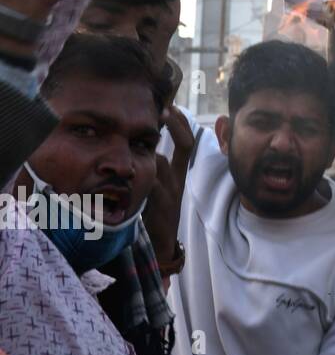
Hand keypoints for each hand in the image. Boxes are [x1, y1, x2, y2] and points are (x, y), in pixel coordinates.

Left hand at [144, 107, 195, 264]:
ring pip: (160, 163)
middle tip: (162, 110)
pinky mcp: (161, 205)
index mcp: (178, 175)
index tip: (172, 107)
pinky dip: (139, 175)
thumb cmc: (154, 216)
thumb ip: (153, 170)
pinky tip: (127, 171)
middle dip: (173, 125)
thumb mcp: (157, 189)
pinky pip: (151, 184)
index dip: (182, 124)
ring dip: (146, 152)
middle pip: (181, 147)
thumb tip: (139, 148)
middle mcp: (179, 180)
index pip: (187, 143)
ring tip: (135, 138)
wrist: (161, 247)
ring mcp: (172, 192)